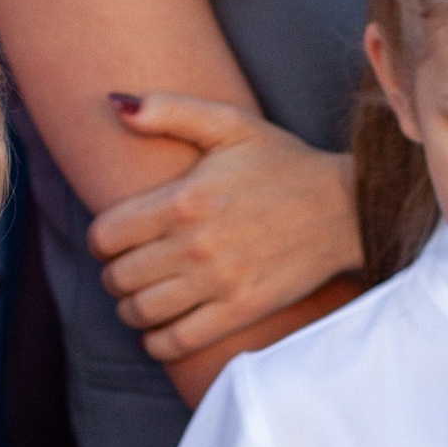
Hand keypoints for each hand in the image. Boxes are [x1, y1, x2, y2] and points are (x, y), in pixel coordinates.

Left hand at [86, 96, 363, 360]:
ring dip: (131, 309)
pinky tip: (162, 329)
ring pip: (141, 312)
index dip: (101, 241)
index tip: (114, 241)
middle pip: (118, 278)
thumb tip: (115, 104)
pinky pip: (178, 342)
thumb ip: (168, 109)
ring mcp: (218, 282)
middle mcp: (195, 245)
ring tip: (143, 298)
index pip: (105, 236)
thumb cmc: (283, 164)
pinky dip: (158, 342)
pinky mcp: (241, 311)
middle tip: (129, 270)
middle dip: (115, 275)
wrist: (346, 208)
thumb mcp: (229, 124)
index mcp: (183, 199)